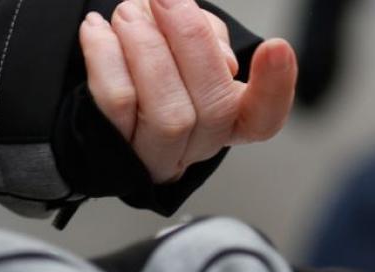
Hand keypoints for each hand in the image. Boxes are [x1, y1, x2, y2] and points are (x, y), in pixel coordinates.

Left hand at [79, 0, 296, 183]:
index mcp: (232, 118)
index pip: (265, 117)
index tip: (276, 47)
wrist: (99, 77)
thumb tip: (217, 54)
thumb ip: (208, 39)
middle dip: (191, 42)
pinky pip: (116, 105)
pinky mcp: (116, 149)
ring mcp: (158, 154)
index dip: (275, 87)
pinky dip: (106, 57)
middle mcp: (200, 143)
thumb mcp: (192, 39)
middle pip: (215, 109)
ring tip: (130, 12)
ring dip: (148, 50)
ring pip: (169, 115)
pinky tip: (97, 29)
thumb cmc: (155, 53)